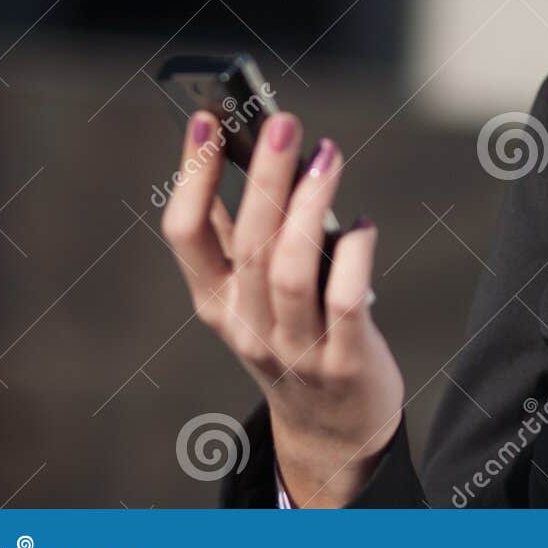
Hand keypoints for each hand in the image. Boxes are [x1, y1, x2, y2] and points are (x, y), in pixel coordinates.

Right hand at [161, 110, 404, 507]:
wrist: (333, 429)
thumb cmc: (293, 336)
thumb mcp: (251, 293)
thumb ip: (242, 234)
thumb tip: (244, 148)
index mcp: (214, 301)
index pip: (185, 233)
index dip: (192, 174)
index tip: (207, 118)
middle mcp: (246, 326)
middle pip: (248, 242)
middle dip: (264, 176)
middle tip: (284, 122)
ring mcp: (295, 349)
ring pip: (291, 270)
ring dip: (309, 206)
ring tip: (327, 156)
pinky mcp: (345, 362)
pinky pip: (345, 302)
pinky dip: (354, 256)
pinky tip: (362, 225)